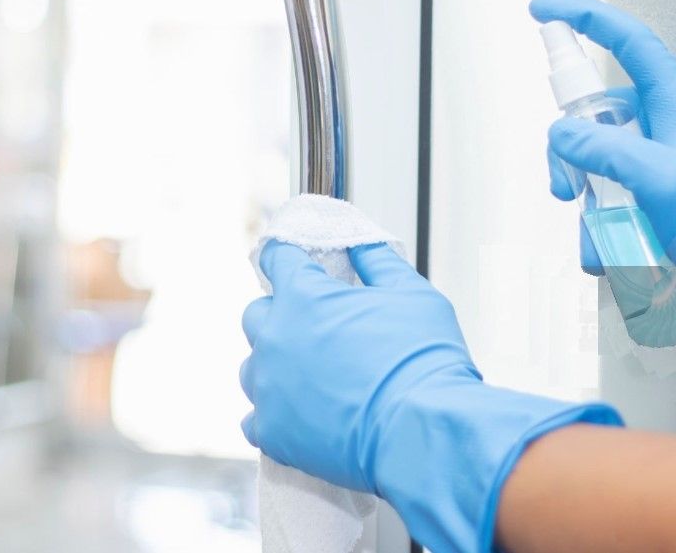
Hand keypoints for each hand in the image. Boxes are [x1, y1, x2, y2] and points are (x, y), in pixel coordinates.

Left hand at [240, 240, 477, 491]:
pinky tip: (302, 415)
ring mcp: (268, 389)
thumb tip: (357, 243)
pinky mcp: (272, 433)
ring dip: (275, 366)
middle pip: (256, 314)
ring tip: (313, 377)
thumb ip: (377, 260)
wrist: (421, 432)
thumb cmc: (422, 361)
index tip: (296, 262)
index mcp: (303, 297)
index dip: (289, 257)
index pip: (277, 259)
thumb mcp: (411, 292)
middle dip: (281, 313)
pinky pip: (254, 420)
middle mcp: (275, 339)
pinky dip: (275, 415)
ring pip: (252, 368)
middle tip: (316, 325)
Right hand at [532, 0, 675, 392]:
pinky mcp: (661, 195)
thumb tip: (562, 133)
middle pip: (596, 114)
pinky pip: (615, 196)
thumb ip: (603, 150)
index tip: (541, 10)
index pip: (626, 39)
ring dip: (589, 201)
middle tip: (565, 190)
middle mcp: (667, 124)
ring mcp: (663, 160)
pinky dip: (605, 224)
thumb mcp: (658, 178)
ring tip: (597, 242)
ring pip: (600, 162)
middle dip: (571, 153)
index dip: (583, 17)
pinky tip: (610, 255)